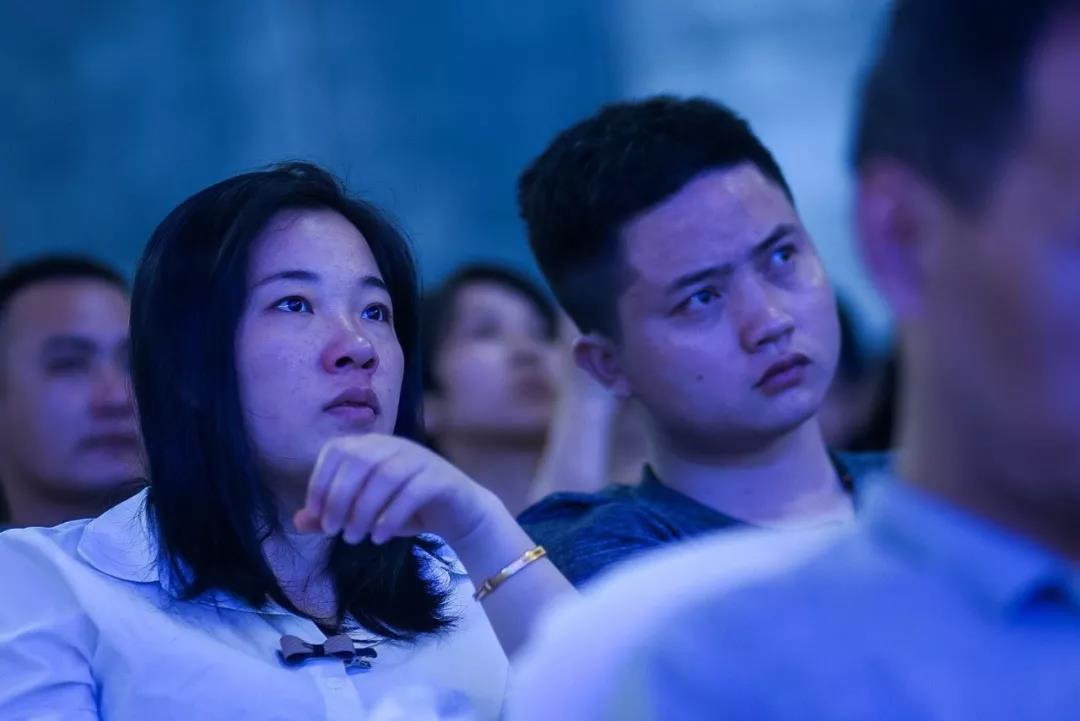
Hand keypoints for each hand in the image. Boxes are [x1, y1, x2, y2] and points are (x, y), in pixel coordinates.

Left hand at [293, 434, 500, 545]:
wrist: (459, 514)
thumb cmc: (405, 510)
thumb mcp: (364, 513)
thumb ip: (332, 514)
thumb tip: (298, 521)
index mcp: (372, 446)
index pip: (337, 450)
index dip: (320, 481)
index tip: (316, 515)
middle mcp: (395, 445)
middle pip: (358, 461)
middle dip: (340, 498)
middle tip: (334, 531)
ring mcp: (420, 459)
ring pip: (385, 476)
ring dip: (363, 510)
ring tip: (355, 538)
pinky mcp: (440, 478)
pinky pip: (412, 492)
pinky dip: (391, 516)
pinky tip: (380, 537)